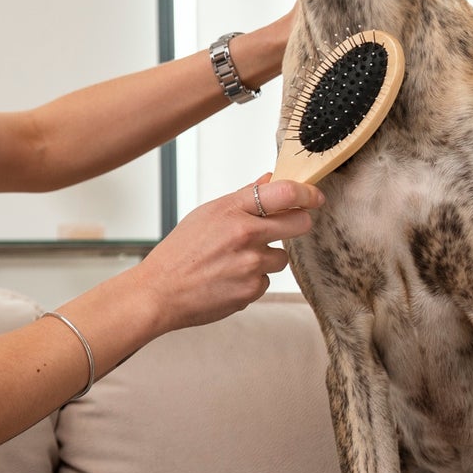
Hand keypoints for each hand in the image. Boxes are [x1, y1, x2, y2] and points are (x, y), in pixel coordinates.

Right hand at [138, 171, 323, 333]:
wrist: (159, 292)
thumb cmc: (179, 253)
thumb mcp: (206, 214)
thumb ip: (243, 198)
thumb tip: (269, 180)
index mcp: (232, 210)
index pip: (285, 193)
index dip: (306, 194)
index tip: (313, 196)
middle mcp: (245, 234)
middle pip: (299, 224)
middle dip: (297, 224)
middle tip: (285, 227)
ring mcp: (250, 264)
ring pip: (281, 257)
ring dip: (266, 259)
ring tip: (235, 262)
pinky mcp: (251, 290)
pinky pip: (265, 281)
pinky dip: (252, 281)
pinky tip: (228, 280)